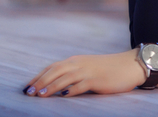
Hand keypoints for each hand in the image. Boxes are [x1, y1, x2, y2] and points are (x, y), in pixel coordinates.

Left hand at [22, 50, 144, 97]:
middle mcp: (80, 64)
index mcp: (76, 60)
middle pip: (56, 71)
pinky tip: (63, 96)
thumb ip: (74, 74)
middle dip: (40, 81)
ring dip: (52, 86)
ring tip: (40, 94)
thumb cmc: (109, 69)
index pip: (53, 67)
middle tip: (28, 92)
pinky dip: (71, 89)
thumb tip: (56, 86)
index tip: (26, 86)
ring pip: (66, 77)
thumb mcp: (88, 69)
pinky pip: (82, 84)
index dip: (38, 76)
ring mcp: (89, 71)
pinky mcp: (98, 80)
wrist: (130, 65)